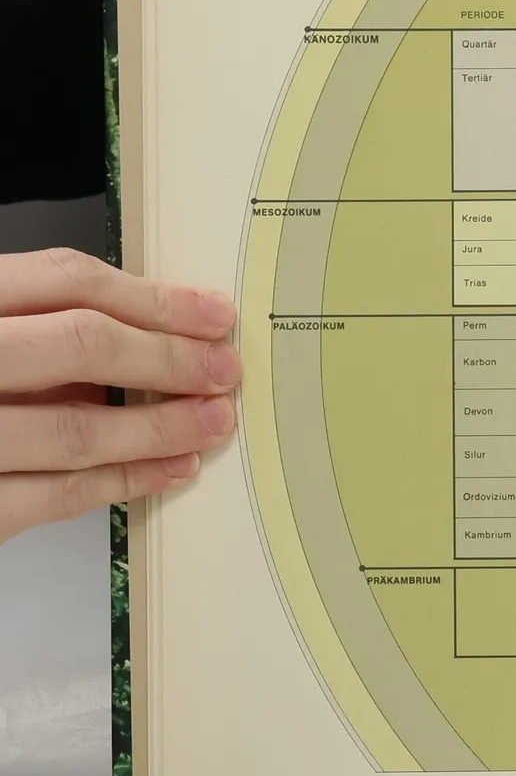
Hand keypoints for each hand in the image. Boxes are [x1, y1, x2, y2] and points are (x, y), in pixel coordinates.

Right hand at [0, 249, 240, 545]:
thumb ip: (32, 329)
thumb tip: (146, 338)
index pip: (64, 280)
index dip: (154, 298)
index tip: (214, 315)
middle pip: (80, 345)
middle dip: (169, 358)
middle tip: (223, 371)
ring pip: (74, 429)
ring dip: (159, 428)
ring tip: (212, 422)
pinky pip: (51, 495)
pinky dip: (122, 482)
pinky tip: (170, 470)